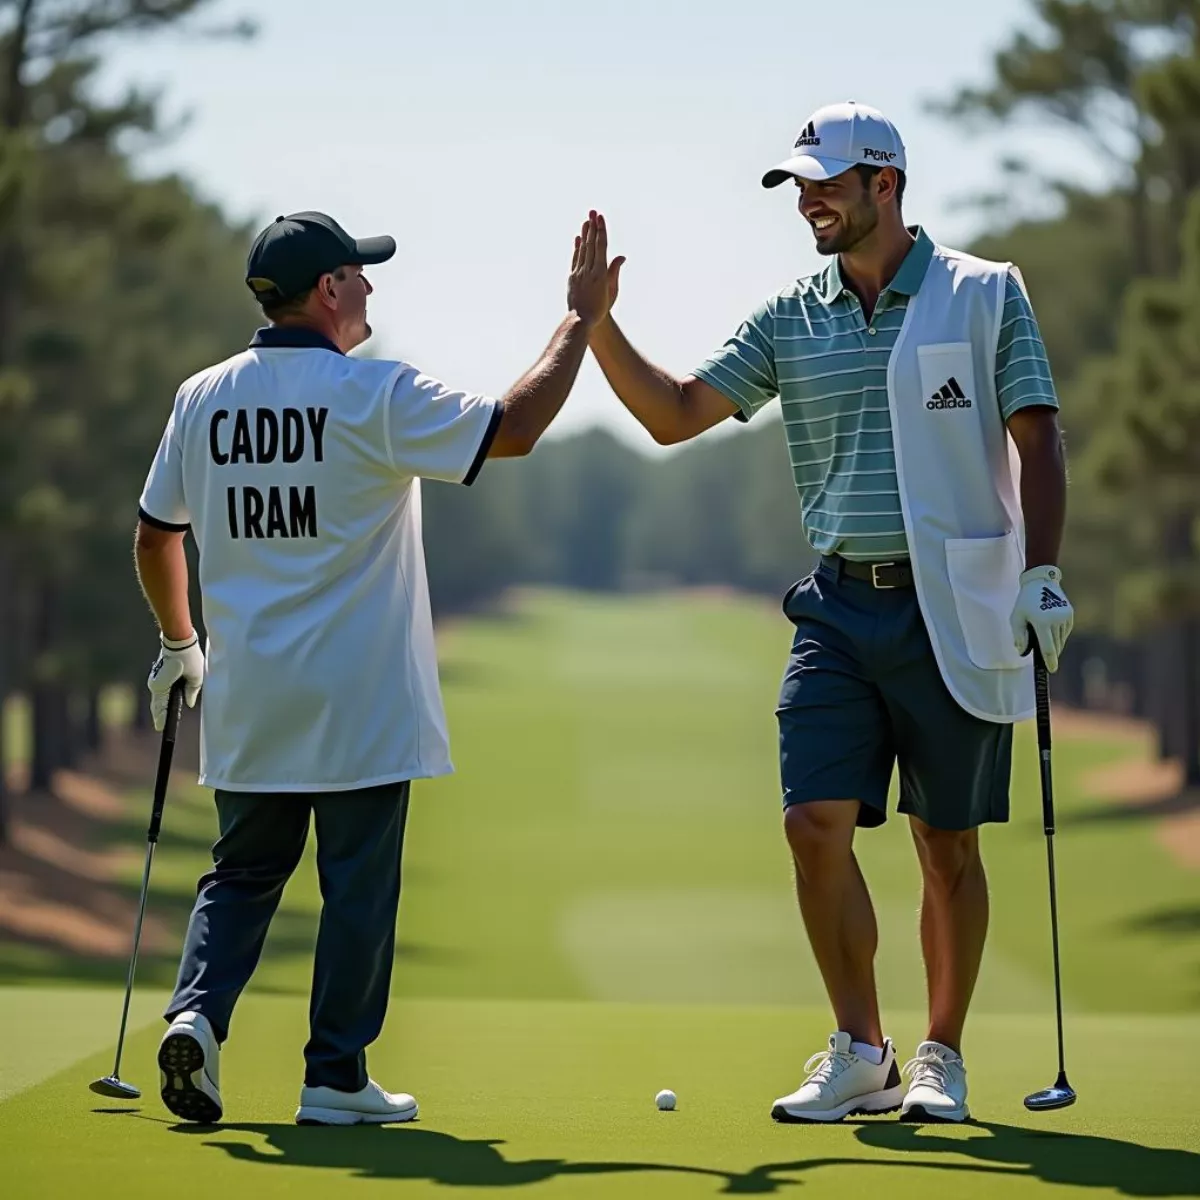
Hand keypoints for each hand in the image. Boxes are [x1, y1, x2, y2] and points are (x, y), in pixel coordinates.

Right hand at [147, 631, 203, 730]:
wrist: (179, 640)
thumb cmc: (189, 657)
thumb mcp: (196, 676)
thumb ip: (191, 691)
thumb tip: (188, 704)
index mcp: (162, 686)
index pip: (161, 707)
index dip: (162, 718)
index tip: (162, 729)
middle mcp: (155, 684)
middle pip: (157, 704)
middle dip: (160, 715)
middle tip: (163, 727)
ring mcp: (155, 679)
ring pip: (157, 698)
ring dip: (161, 707)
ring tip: (166, 718)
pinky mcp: (158, 674)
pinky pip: (160, 691)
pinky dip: (163, 698)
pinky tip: (167, 703)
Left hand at [568, 211, 625, 329]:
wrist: (582, 321)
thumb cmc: (601, 308)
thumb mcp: (611, 290)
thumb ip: (614, 271)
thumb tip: (621, 256)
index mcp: (600, 273)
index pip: (601, 247)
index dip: (600, 231)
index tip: (600, 218)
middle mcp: (588, 271)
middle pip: (591, 245)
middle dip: (592, 227)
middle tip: (593, 212)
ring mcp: (579, 274)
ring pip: (582, 250)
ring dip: (585, 234)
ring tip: (586, 221)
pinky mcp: (572, 278)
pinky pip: (575, 259)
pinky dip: (577, 248)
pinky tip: (578, 239)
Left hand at [1010, 565, 1073, 672]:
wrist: (1041, 582)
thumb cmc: (1025, 601)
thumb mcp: (1016, 617)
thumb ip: (1019, 636)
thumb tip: (1022, 652)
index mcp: (1042, 622)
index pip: (1048, 648)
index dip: (1050, 661)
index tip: (1051, 670)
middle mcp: (1056, 621)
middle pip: (1055, 646)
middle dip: (1050, 654)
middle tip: (1045, 659)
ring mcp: (1065, 617)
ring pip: (1061, 640)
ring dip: (1054, 644)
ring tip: (1044, 638)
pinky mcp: (1070, 615)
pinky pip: (1065, 632)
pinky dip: (1058, 635)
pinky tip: (1051, 631)